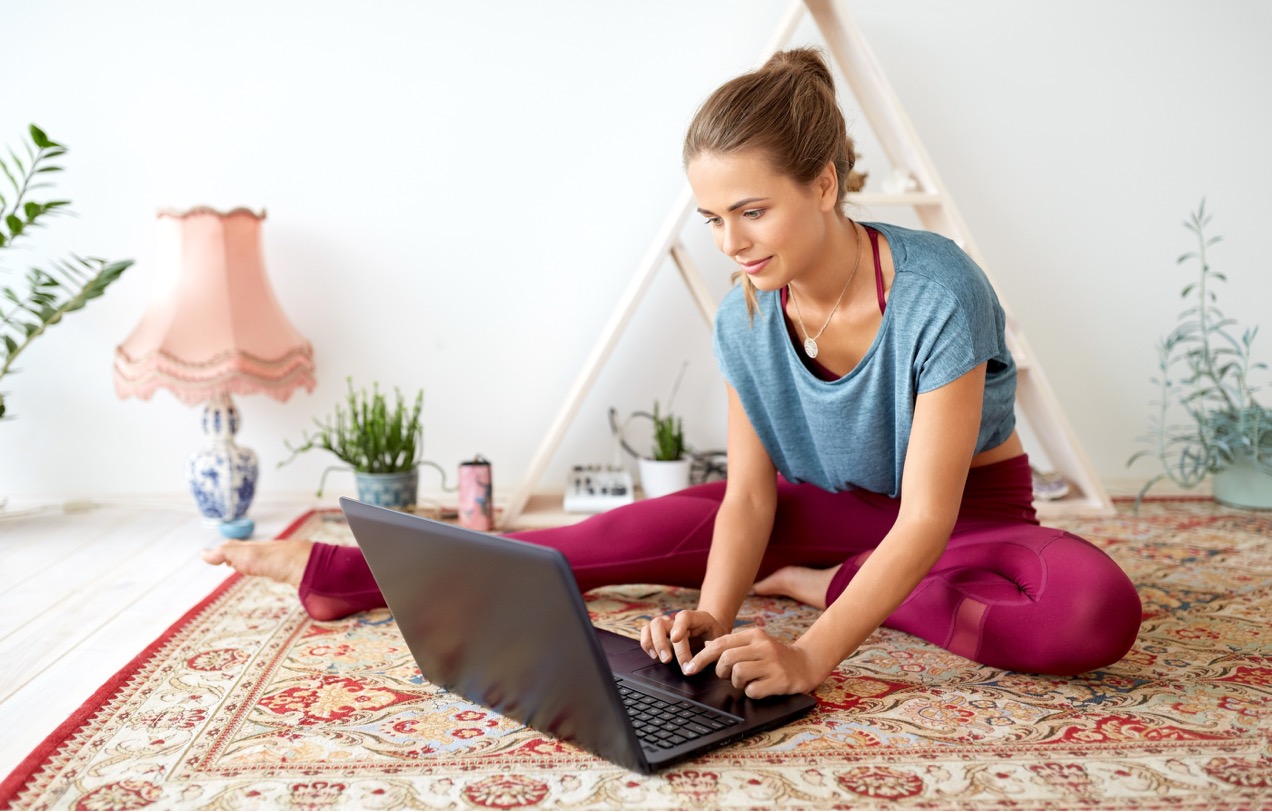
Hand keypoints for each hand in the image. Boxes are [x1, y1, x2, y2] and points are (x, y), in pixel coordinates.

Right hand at [640, 609, 727, 669]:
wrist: (711, 630)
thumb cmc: (715, 635)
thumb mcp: (721, 639)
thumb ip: (715, 648)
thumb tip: (706, 659)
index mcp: (695, 618)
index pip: (683, 617)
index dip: (678, 626)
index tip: (675, 639)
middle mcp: (678, 621)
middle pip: (661, 624)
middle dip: (662, 643)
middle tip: (668, 660)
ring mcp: (668, 627)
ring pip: (651, 627)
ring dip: (653, 644)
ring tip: (661, 659)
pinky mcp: (661, 635)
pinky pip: (646, 633)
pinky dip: (647, 644)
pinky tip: (654, 656)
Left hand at [682, 627, 827, 698]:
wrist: (807, 663)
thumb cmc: (775, 655)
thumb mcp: (755, 644)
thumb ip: (733, 645)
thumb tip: (705, 646)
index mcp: (755, 635)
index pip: (720, 643)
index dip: (701, 657)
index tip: (689, 668)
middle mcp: (763, 646)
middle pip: (726, 659)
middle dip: (720, 672)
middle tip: (726, 676)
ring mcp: (773, 664)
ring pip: (737, 674)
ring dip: (737, 682)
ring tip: (747, 681)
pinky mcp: (780, 681)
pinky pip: (752, 690)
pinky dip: (751, 692)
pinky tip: (760, 687)